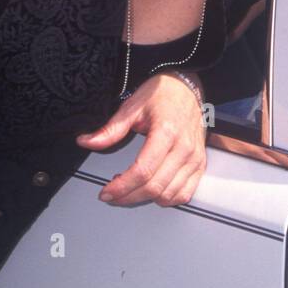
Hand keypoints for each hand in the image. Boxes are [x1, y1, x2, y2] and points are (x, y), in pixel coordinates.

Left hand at [76, 73, 206, 206]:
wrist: (186, 87)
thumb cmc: (162, 94)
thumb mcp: (132, 107)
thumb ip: (110, 129)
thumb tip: (87, 142)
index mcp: (166, 132)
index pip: (143, 171)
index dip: (121, 187)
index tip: (106, 192)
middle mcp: (184, 148)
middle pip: (154, 187)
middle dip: (128, 197)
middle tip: (112, 194)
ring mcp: (194, 158)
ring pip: (169, 195)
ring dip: (146, 199)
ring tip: (130, 188)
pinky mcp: (200, 164)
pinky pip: (184, 194)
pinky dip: (166, 199)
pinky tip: (152, 190)